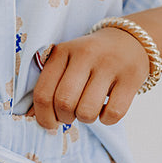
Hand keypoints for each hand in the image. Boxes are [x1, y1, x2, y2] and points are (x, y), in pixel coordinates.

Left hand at [27, 28, 149, 127]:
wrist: (131, 39)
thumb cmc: (90, 59)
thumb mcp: (66, 62)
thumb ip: (48, 86)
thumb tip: (30, 117)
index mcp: (63, 52)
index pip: (43, 93)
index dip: (43, 116)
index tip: (50, 122)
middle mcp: (85, 55)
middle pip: (64, 103)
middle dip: (65, 118)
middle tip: (72, 114)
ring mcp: (110, 65)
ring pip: (87, 111)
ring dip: (86, 119)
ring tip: (89, 109)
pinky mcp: (131, 77)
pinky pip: (113, 113)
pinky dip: (107, 119)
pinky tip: (107, 108)